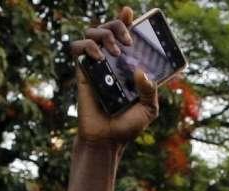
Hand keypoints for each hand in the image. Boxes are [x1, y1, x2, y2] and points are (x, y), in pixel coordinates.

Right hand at [71, 7, 159, 145]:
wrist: (106, 140)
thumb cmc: (128, 125)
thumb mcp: (149, 109)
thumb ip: (150, 90)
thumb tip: (140, 71)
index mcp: (129, 65)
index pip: (127, 36)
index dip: (126, 20)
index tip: (130, 12)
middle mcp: (112, 61)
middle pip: (109, 27)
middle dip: (118, 25)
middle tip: (128, 42)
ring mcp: (96, 64)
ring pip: (92, 32)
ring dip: (105, 34)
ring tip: (115, 52)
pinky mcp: (82, 71)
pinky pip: (78, 48)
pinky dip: (88, 47)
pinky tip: (99, 58)